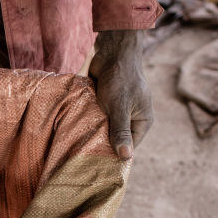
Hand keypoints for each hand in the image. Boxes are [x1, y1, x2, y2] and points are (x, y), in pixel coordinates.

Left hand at [88, 30, 153, 158]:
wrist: (112, 52)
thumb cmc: (120, 79)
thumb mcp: (120, 107)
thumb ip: (121, 130)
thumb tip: (125, 156)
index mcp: (142, 121)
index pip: (129, 146)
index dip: (115, 155)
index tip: (98, 165)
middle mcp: (132, 118)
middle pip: (116, 139)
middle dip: (102, 145)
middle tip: (84, 158)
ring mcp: (118, 110)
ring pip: (104, 128)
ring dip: (93, 133)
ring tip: (78, 147)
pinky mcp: (105, 103)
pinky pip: (97, 117)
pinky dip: (89, 122)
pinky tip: (76, 131)